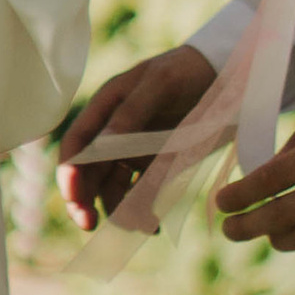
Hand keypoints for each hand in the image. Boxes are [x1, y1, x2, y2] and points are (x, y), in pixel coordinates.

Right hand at [58, 46, 215, 228]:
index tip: (74, 197)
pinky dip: (142, 211)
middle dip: (84, 200)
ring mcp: (133, 151)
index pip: (76, 144)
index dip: (69, 172)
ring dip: (118, 210)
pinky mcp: (156, 165)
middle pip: (88, 173)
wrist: (225, 75)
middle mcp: (113, 133)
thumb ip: (131, 113)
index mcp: (106, 107)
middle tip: (89, 224)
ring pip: (113, 189)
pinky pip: (141, 194)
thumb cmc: (187, 70)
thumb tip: (100, 147)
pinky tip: (154, 225)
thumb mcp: (161, 84)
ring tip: (141, 225)